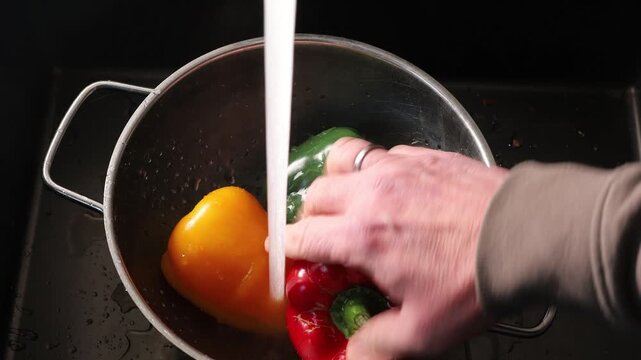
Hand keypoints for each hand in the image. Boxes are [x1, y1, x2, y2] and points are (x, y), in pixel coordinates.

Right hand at [285, 137, 507, 358]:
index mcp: (363, 237)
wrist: (525, 236)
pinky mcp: (423, 157)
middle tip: (322, 235)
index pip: (301, 235)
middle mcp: (372, 195)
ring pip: (342, 161)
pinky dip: (373, 169)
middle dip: (309, 217)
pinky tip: (390, 188)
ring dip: (334, 181)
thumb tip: (353, 357)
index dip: (288, 247)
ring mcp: (397, 169)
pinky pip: (381, 153)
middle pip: (315, 195)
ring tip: (345, 199)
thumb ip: (378, 344)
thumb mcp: (423, 329)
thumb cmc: (475, 278)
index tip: (291, 254)